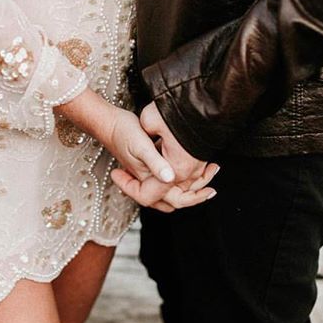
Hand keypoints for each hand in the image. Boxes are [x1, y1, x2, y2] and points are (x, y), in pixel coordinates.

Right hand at [56, 89, 215, 211]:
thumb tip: (172, 178)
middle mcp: (147, 183)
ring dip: (191, 187)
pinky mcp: (151, 168)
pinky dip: (184, 177)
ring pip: (172, 192)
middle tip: (212, 186)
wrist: (109, 122)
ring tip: (207, 173)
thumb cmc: (123, 132)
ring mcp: (148, 177)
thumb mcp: (141, 146)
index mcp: (145, 182)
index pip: (171, 200)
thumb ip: (155, 163)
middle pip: (174, 200)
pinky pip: (169, 180)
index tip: (208, 190)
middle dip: (195, 195)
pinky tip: (194, 165)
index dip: (192, 198)